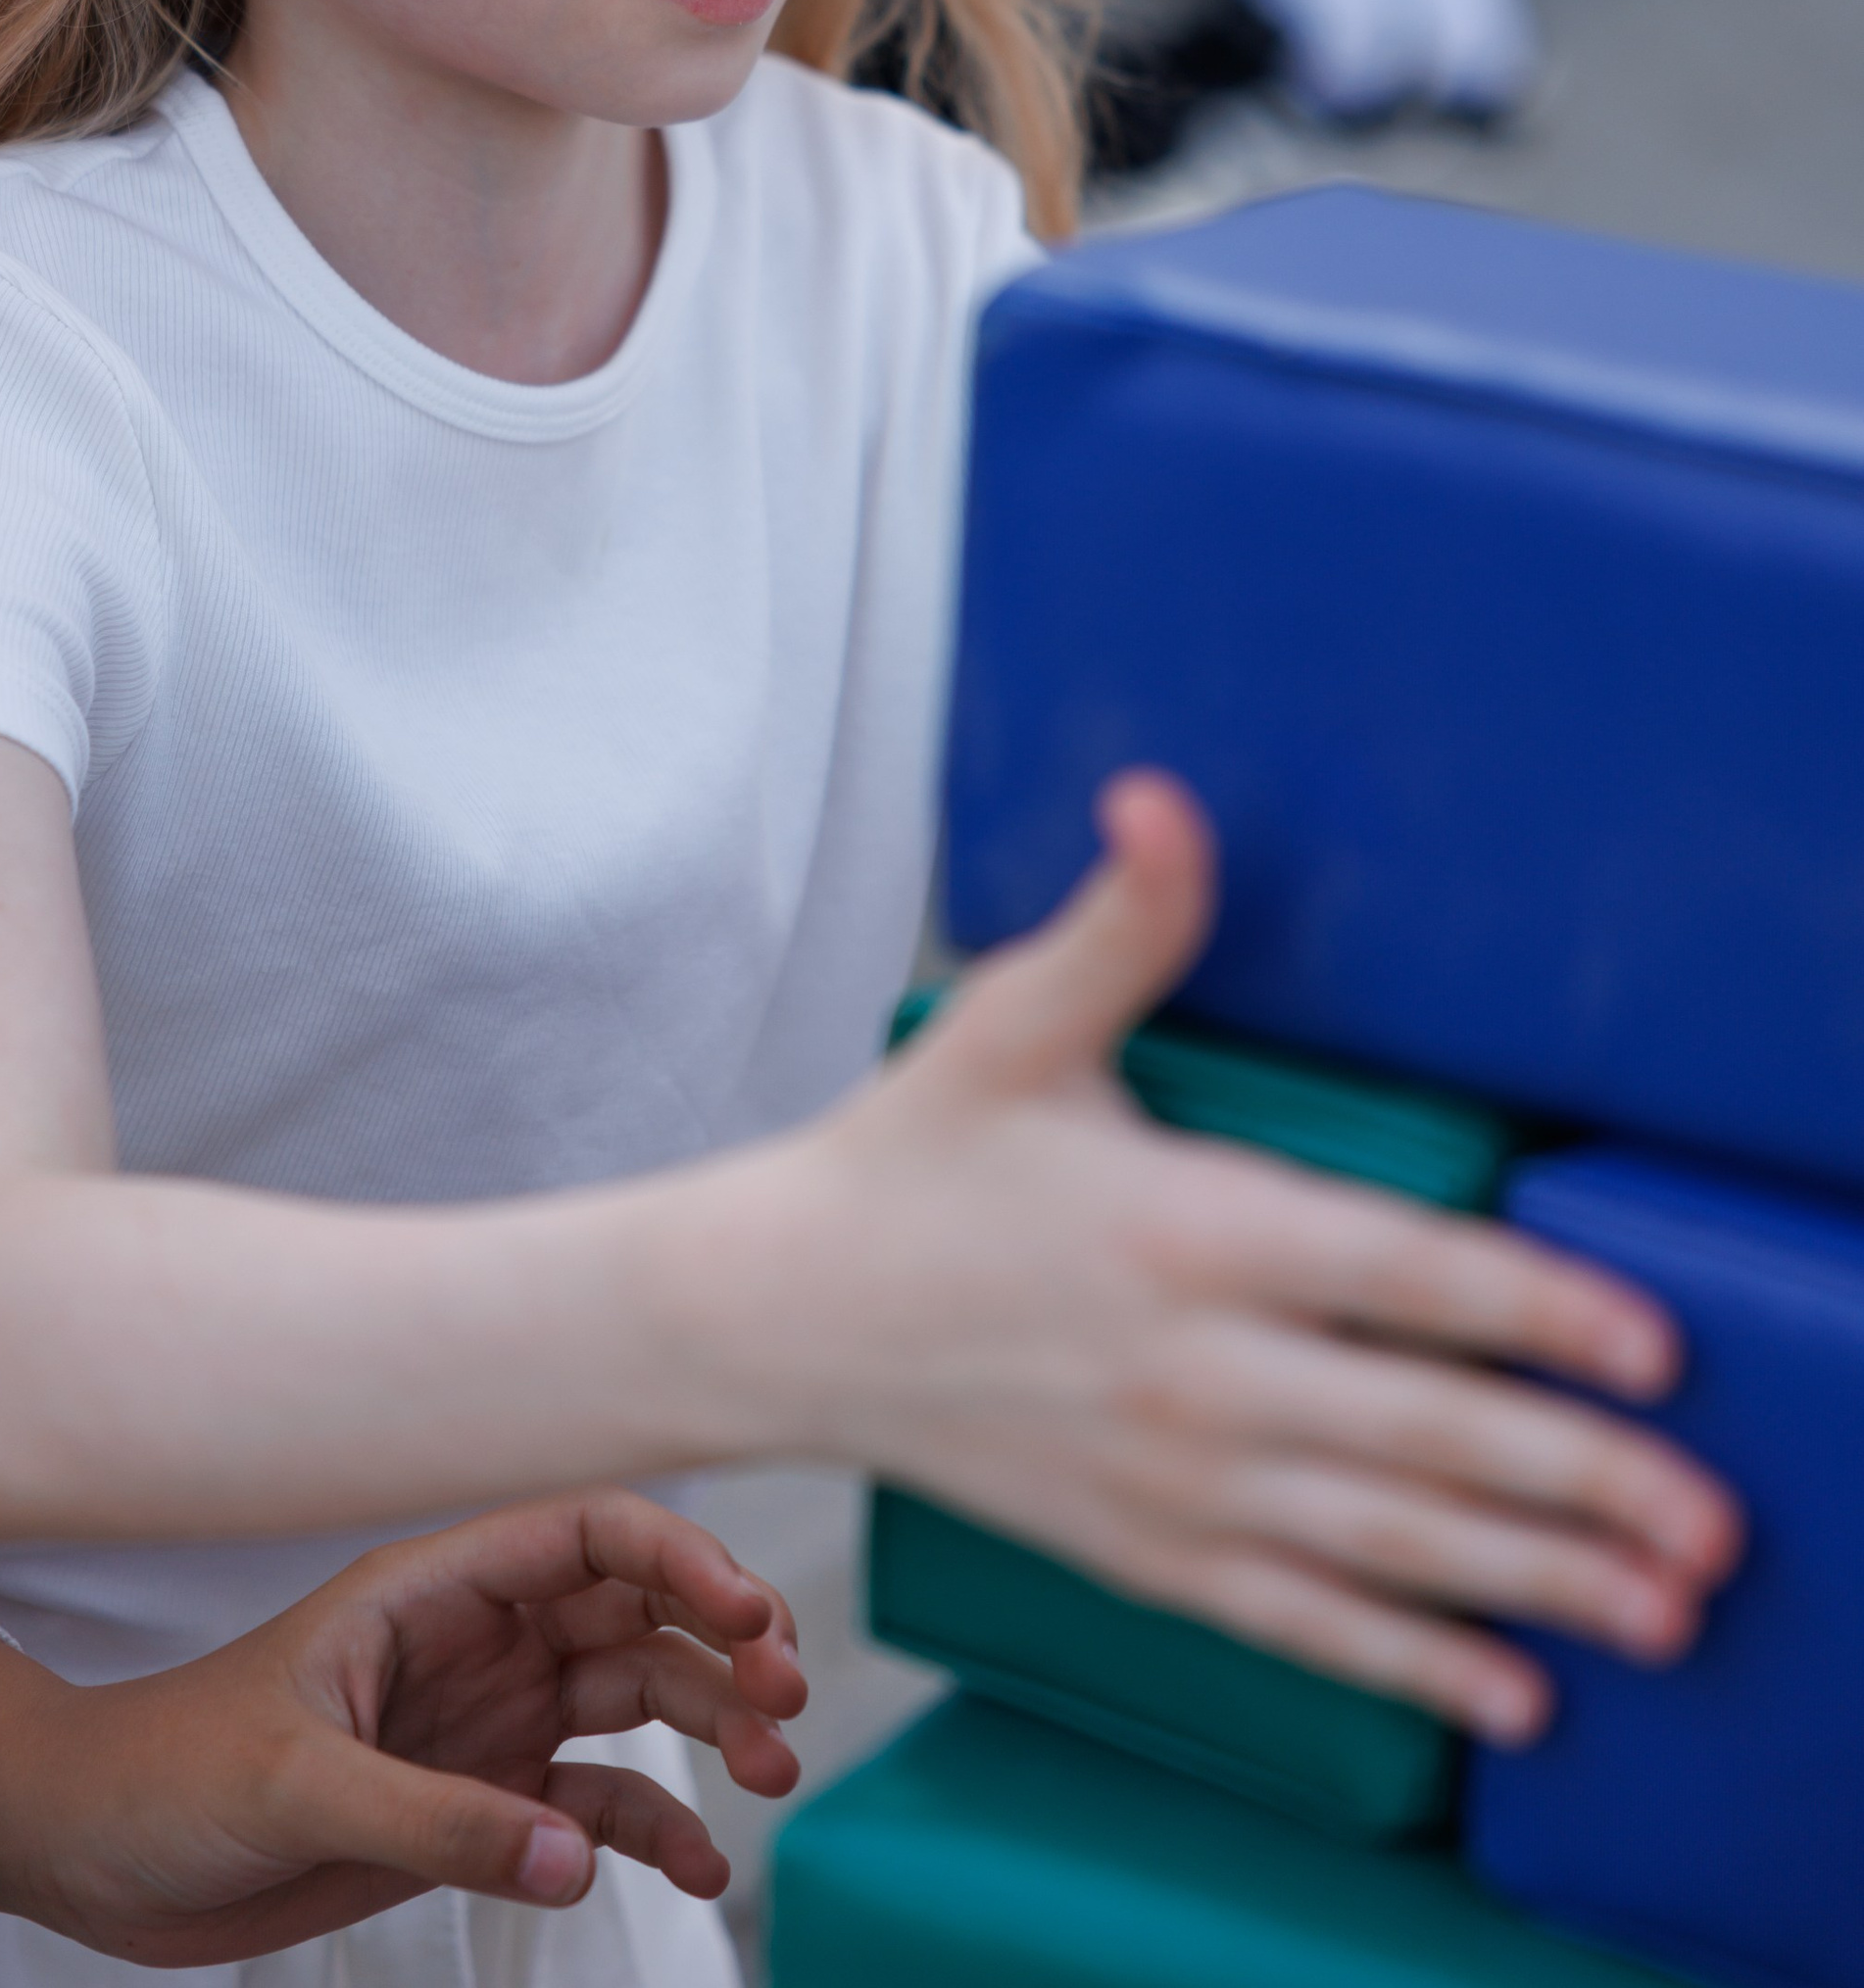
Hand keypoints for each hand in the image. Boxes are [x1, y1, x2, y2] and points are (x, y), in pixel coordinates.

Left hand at [0, 1491, 803, 1964]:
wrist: (86, 1850)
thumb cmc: (161, 1771)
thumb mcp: (291, 1783)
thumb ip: (434, 1820)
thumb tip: (570, 1854)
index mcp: (429, 1589)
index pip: (583, 1534)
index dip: (677, 1558)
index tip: (747, 1616)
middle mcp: (472, 1645)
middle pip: (632, 1616)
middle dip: (718, 1646)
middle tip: (782, 1705)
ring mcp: (480, 1724)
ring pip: (631, 1704)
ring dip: (707, 1729)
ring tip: (767, 1774)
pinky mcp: (471, 1806)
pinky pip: (589, 1808)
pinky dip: (652, 1829)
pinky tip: (695, 1861)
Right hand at [751, 772, 1742, 1743]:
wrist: (783, 1313)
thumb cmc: (911, 1159)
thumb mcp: (1011, 1025)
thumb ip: (1122, 922)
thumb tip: (1162, 798)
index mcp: (1183, 1230)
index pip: (1395, 1274)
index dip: (1533, 1312)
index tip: (1653, 1349)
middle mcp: (1193, 1372)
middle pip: (1422, 1433)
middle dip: (1581, 1481)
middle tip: (1714, 1523)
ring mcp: (1173, 1478)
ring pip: (1387, 1543)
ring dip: (1537, 1582)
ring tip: (1663, 1614)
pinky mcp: (1147, 1552)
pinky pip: (1305, 1621)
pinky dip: (1416, 1665)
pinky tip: (1516, 1697)